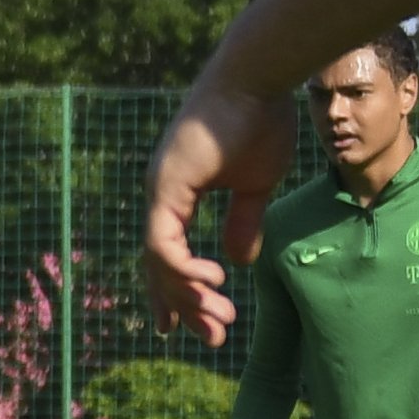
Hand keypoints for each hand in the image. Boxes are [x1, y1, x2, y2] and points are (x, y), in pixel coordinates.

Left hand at [142, 78, 291, 343]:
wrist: (258, 80)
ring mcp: (159, 190)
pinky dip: (182, 267)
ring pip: (158, 260)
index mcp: (176, 195)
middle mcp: (160, 195)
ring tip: (219, 320)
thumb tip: (239, 260)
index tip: (185, 327)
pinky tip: (213, 281)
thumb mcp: (255, 185)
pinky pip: (163, 241)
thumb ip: (243, 221)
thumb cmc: (260, 120)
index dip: (173, 291)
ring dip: (188, 295)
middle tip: (213, 337)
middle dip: (185, 306)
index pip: (165, 254)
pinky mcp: (166, 186)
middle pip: (159, 266)